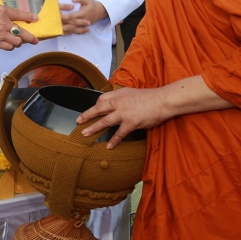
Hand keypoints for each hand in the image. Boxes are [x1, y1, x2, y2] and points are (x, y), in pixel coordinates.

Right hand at [0, 0, 38, 50]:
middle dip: (30, 38)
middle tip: (35, 40)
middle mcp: (4, 26)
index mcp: (2, 12)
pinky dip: (10, 46)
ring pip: (16, 42)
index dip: (29, 17)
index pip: (19, 15)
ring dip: (19, 41)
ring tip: (20, 41)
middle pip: (22, 33)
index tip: (35, 19)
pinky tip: (10, 45)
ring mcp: (0, 37)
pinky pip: (7, 47)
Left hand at [59, 0, 107, 34]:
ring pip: (73, 29)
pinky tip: (65, 33)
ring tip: (59, 31)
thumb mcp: (87, 0)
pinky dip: (71, 32)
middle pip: (71, 24)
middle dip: (63, 25)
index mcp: (82, 14)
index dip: (65, 17)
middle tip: (55, 26)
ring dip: (66, 30)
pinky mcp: (84, 27)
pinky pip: (77, 31)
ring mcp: (83, 25)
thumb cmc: (94, 5)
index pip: (72, 16)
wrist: (102, 11)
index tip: (59, 17)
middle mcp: (82, 20)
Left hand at [76, 75, 230, 147]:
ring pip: (104, 121)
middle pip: (98, 109)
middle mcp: (119, 102)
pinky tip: (108, 146)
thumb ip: (122, 98)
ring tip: (85, 134)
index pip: (102, 99)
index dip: (95, 106)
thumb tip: (115, 104)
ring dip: (93, 128)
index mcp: (119, 94)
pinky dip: (114, 140)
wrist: (163, 100)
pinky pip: (119, 133)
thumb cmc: (150, 97)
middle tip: (78, 121)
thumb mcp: (132, 93)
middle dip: (86, 115)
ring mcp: (124, 113)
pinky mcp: (131, 122)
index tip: (91, 111)